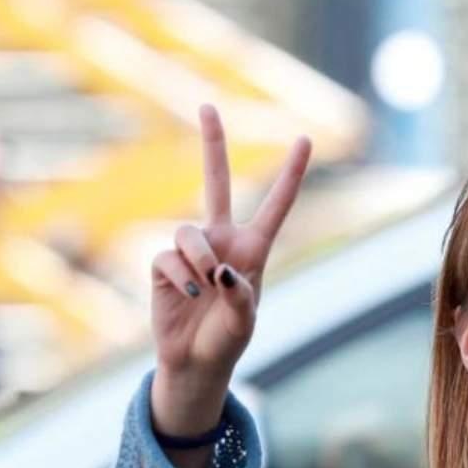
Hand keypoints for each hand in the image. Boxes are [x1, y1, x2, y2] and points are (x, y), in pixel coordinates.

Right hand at [150, 105, 310, 433]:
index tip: (305, 139)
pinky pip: (166, 257)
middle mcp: (222, 240)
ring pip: (188, 232)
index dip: (291, 173)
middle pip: (216, 182)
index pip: (276, 205)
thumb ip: (239, 294)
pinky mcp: (163, 264)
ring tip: (204, 287)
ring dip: (196, 259)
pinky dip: (179, 276)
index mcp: (254, 249)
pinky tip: (186, 295)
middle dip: (211, 144)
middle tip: (207, 105)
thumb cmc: (227, 340)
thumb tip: (217, 268)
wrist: (195, 362)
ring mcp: (191, 250)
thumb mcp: (244, 321)